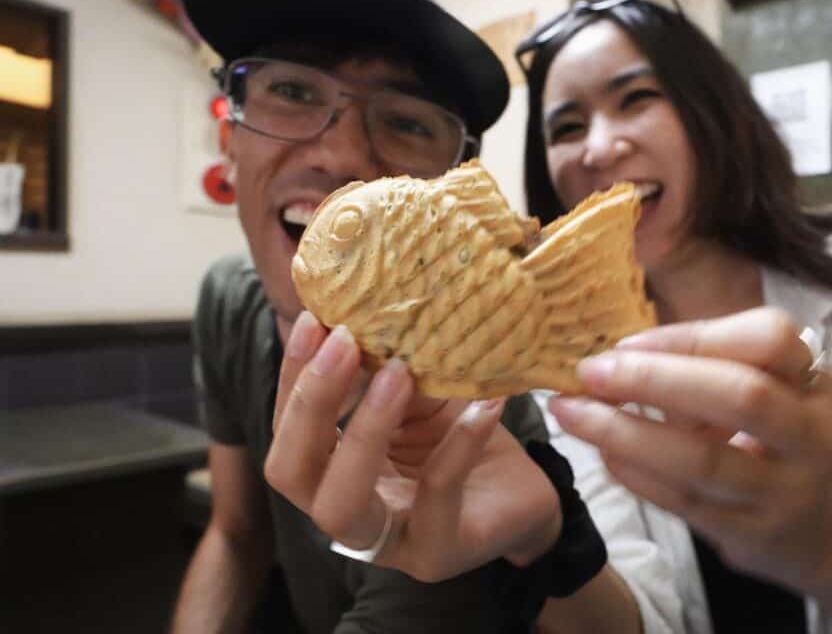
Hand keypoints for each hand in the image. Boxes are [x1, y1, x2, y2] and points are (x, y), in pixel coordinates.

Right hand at [265, 311, 561, 581]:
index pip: (287, 429)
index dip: (292, 377)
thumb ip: (384, 364)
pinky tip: (486, 404)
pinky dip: (459, 444)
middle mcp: (344, 511)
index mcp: (330, 470)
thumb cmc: (462, 437)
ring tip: (398, 373)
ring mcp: (386, 542)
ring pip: (340, 505)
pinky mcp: (437, 552)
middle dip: (310, 404)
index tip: (313, 319)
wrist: (524, 490)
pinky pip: (436, 495)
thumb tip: (357, 301)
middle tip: (345, 341)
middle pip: (289, 472)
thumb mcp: (421, 394)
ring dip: (364, 431)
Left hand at [547, 307, 831, 589]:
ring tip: (572, 413)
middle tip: (590, 373)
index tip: (626, 343)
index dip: (693, 337)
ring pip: (703, 460)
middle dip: (656, 380)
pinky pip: (683, 501)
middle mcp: (812, 434)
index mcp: (812, 380)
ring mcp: (786, 490)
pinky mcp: (750, 533)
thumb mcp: (757, 388)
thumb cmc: (764, 437)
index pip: (768, 339)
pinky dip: (635, 473)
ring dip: (626, 432)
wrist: (810, 529)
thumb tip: (614, 353)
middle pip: (743, 396)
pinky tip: (602, 453)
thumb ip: (702, 364)